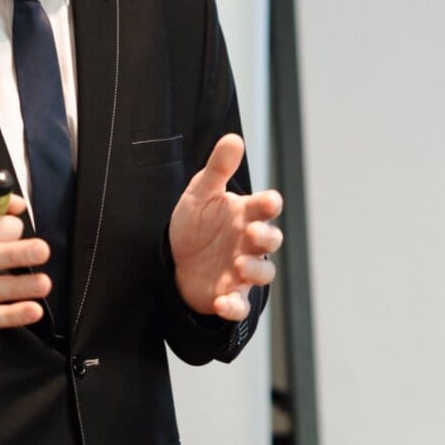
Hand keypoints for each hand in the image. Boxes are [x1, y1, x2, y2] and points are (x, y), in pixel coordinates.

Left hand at [169, 134, 282, 321]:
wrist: (174, 260)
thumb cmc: (196, 224)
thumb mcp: (200, 193)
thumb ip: (218, 168)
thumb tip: (232, 138)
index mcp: (245, 215)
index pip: (264, 208)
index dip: (268, 205)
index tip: (268, 201)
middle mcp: (248, 243)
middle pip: (270, 241)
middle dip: (266, 237)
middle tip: (252, 233)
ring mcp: (241, 270)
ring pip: (263, 273)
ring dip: (256, 270)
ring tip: (239, 265)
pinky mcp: (228, 294)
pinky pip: (239, 305)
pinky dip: (234, 306)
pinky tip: (223, 302)